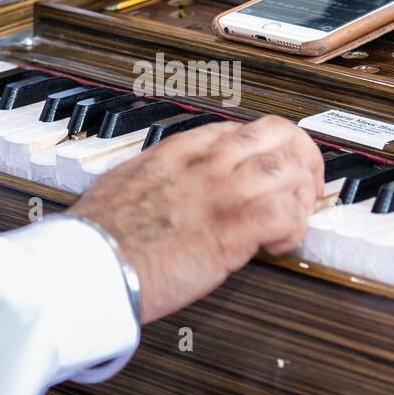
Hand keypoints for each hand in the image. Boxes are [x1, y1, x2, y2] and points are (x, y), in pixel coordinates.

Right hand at [67, 116, 322, 322]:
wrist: (90, 264)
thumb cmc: (99, 237)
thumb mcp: (126, 184)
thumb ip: (158, 179)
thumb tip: (169, 191)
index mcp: (179, 150)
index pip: (241, 129)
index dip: (268, 150)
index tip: (272, 172)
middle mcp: (206, 163)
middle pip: (278, 134)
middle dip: (302, 158)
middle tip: (303, 188)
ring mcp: (222, 192)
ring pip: (290, 168)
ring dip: (301, 196)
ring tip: (293, 222)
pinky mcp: (232, 228)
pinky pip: (287, 214)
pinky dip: (294, 229)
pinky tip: (279, 247)